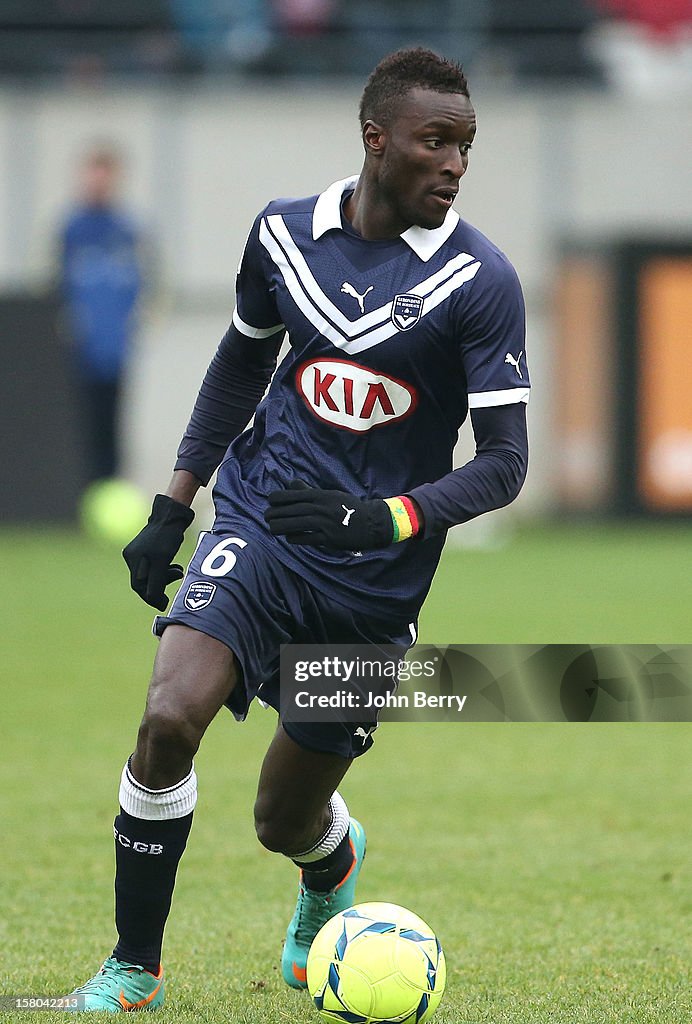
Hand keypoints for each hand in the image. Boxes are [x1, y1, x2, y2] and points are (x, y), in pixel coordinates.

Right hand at [122, 494, 194, 609]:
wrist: (171, 513)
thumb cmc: (167, 536)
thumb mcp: (162, 560)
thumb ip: (156, 580)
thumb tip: (153, 599)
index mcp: (132, 558)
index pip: (139, 586)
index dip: (152, 597)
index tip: (165, 603)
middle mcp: (132, 555)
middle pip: (144, 580)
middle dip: (159, 586)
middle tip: (173, 587)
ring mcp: (139, 550)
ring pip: (150, 573)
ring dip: (164, 577)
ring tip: (178, 572)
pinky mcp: (148, 546)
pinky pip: (154, 564)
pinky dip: (164, 568)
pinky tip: (174, 566)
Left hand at [265, 480, 392, 550]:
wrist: (370, 523)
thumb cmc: (349, 507)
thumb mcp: (331, 495)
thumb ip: (310, 491)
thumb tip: (291, 483)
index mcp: (321, 496)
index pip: (294, 495)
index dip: (278, 499)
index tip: (270, 501)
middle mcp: (321, 508)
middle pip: (291, 510)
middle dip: (275, 514)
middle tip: (267, 516)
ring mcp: (324, 524)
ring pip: (295, 525)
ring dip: (281, 527)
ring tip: (272, 528)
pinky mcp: (328, 539)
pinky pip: (306, 538)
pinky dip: (295, 538)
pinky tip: (289, 537)